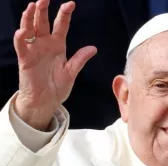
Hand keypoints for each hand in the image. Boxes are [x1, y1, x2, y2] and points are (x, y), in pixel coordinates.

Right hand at [14, 0, 96, 129]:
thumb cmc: (57, 87)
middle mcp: (45, 45)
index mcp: (57, 46)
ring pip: (29, 29)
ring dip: (29, 18)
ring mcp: (34, 51)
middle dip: (43, 10)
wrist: (47, 101)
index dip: (65, 15)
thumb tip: (94, 48)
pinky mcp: (25, 59)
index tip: (71, 4)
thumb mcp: (71, 72)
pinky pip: (21, 46)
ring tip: (33, 6)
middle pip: (42, 23)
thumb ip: (80, 59)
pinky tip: (23, 31)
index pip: (61, 26)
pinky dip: (20, 38)